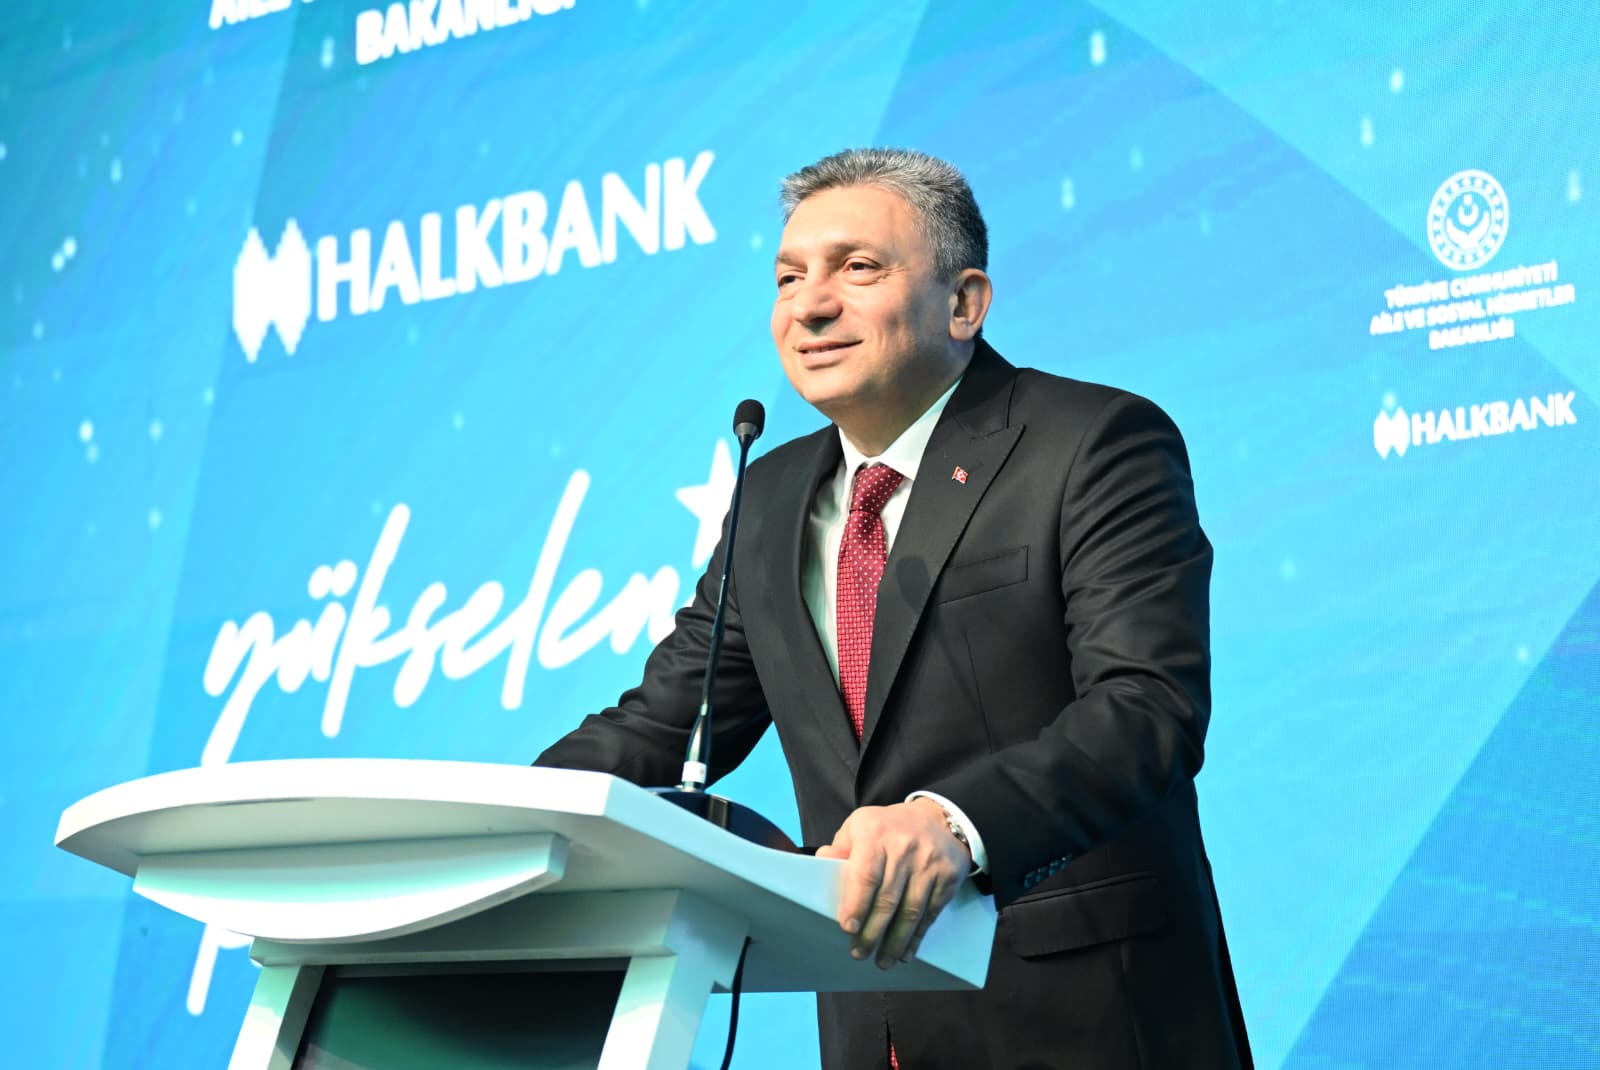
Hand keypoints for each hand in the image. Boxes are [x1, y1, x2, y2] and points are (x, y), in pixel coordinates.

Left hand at [815, 798, 970, 967]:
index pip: (866, 874)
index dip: (857, 904)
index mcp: (876, 833)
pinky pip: (930, 913)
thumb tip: (821, 865)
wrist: (939, 819)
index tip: (848, 928)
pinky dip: (917, 937)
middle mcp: (904, 848)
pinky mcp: (947, 878)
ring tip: (882, 961)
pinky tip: (906, 952)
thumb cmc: (890, 828)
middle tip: (859, 952)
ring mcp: (928, 863)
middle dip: (873, 931)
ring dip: (895, 942)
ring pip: (911, 911)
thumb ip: (841, 848)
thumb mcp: (861, 825)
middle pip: (888, 898)